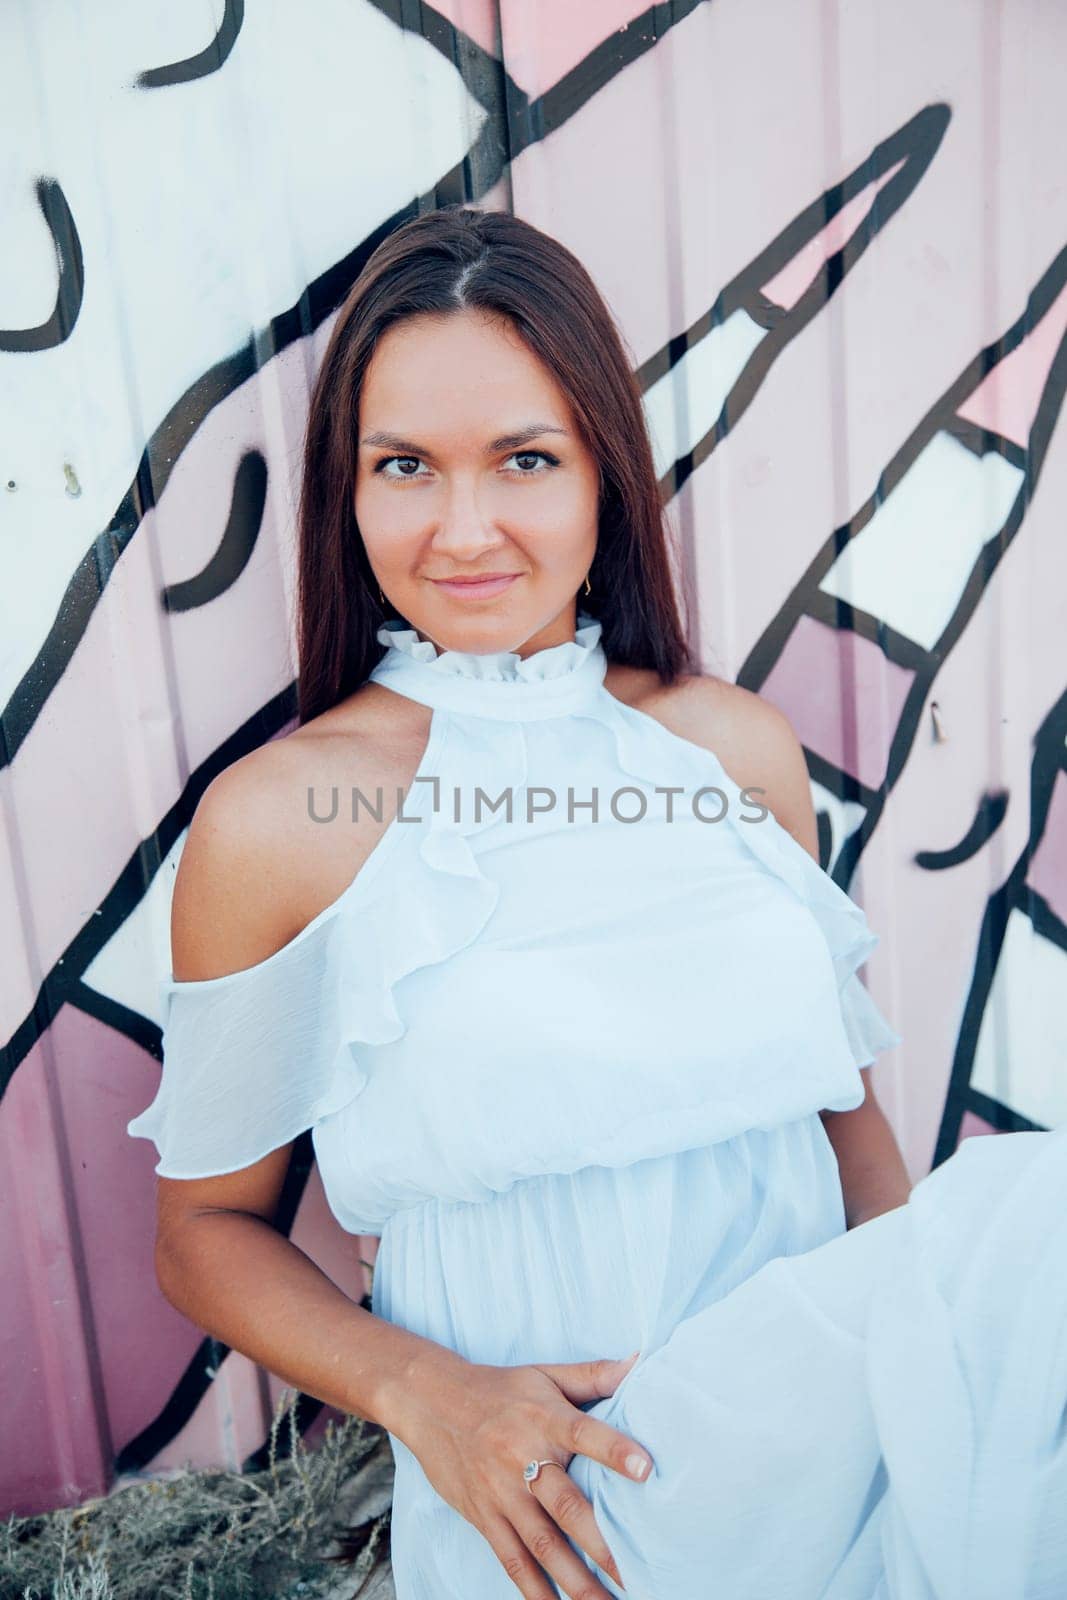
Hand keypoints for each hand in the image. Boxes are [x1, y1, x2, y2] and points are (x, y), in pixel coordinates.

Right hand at [391, 1349, 651, 1597]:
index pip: (584, 1433)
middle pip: (566, 1506)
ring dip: (576, 1580)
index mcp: (545, 1417)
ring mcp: (501, 1493)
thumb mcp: (545, 1373)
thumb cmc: (500, 1388)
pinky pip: (511, 1560)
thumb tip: (640, 1361)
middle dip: (602, 1543)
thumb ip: (594, 1374)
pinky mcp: (483, 1516)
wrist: (430, 1401)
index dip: (615, 1451)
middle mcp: (523, 1457)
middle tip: (636, 1574)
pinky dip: (535, 1590)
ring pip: (542, 1544)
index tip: (646, 1470)